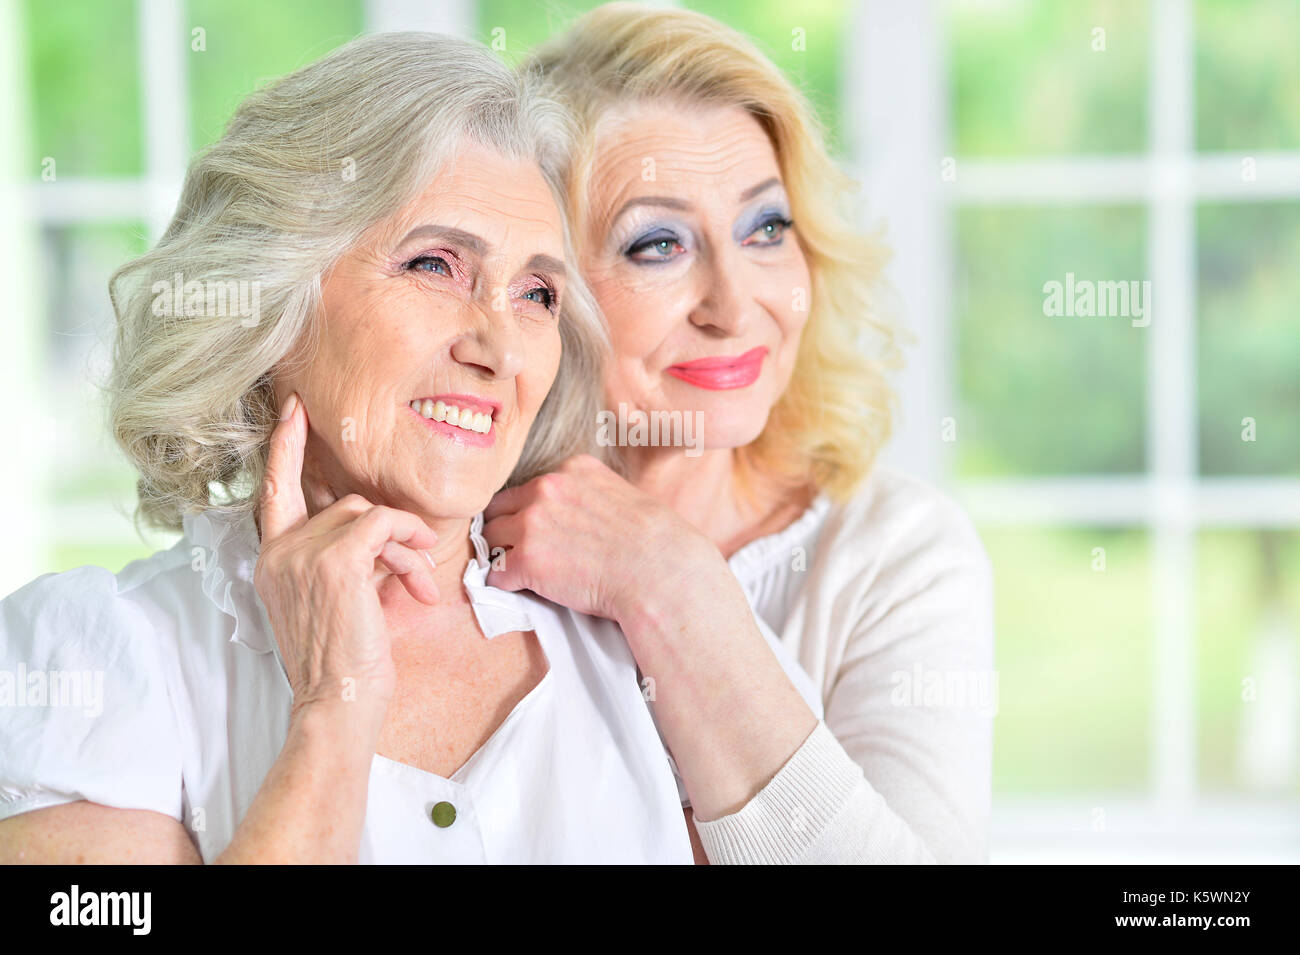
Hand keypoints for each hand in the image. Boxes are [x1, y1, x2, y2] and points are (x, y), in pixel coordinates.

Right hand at [253, 393, 439, 716]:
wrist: (337, 704)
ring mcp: (303, 555)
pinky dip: (410, 545)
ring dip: (405, 547)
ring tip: (418, 585)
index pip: (274, 489)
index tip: (294, 411)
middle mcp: (279, 552)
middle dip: (390, 534)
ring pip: (370, 515)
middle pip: (347, 505)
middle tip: (414, 568)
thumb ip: (342, 559)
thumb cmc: (342, 662)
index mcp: (271, 560)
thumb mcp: (333, 601)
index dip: (285, 447)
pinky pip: (385, 524)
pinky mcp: (336, 561)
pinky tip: (419, 581)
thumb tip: (382, 535)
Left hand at [481, 454, 721, 621]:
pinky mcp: (526, 560)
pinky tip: (523, 589)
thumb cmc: (654, 543)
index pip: (529, 486)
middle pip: (500, 507)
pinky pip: (496, 572)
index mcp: (572, 469)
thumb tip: (577, 511)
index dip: (529, 511)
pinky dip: (505, 584)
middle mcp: (547, 488)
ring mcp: (532, 523)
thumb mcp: (623, 496)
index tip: (538, 531)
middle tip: (519, 552)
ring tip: (520, 572)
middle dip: (507, 529)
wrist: (660, 573)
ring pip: (490, 537)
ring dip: (502, 555)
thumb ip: (591, 494)